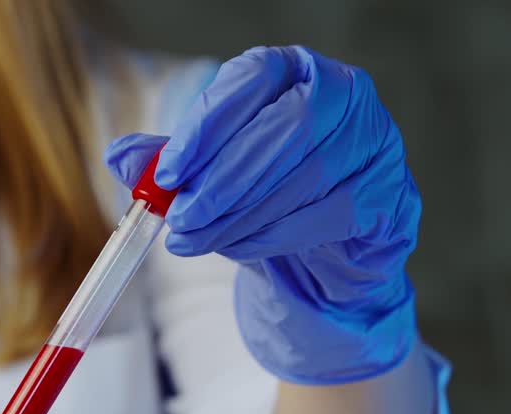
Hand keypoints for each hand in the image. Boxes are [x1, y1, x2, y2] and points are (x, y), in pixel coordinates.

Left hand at [106, 46, 420, 383]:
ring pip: (304, 178)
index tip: (165, 175)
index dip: (205, 129)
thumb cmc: (263, 191)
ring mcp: (375, 139)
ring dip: (240, 217)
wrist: (324, 243)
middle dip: (221, 182)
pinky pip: (328, 215)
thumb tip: (120, 156)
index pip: (249, 81)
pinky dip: (274, 236)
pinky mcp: (390, 190)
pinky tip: (240, 247)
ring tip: (196, 240)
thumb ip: (167, 161)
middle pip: (282, 130)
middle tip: (179, 221)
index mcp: (290, 70)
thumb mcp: (207, 172)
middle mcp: (341, 92)